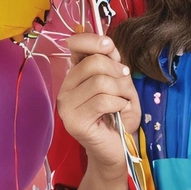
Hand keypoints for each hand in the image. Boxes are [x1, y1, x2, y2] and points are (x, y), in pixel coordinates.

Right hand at [57, 29, 141, 177]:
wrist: (118, 149)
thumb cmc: (119, 115)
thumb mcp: (121, 82)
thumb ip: (113, 62)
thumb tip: (107, 43)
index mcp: (75, 76)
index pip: (75, 46)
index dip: (93, 40)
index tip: (109, 46)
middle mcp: (65, 89)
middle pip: (94, 62)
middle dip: (118, 72)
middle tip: (125, 87)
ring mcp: (66, 106)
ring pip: (100, 82)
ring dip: (121, 91)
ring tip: (123, 102)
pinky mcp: (74, 121)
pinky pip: (103, 101)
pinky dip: (119, 104)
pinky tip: (119, 112)